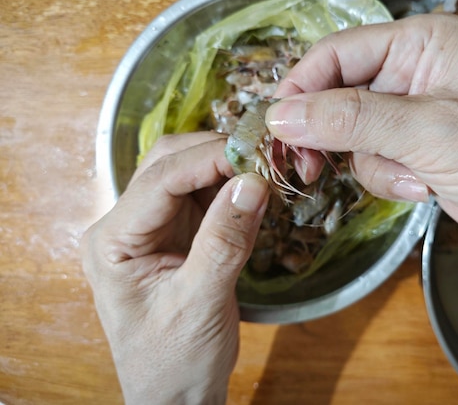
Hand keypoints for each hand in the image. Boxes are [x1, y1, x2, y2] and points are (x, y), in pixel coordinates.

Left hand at [81, 132, 268, 403]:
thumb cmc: (175, 359)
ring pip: (188, 173)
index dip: (208, 159)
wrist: (176, 394)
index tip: (256, 155)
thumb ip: (225, 240)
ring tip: (266, 169)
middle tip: (265, 157)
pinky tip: (255, 190)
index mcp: (114, 240)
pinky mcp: (177, 233)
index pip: (160, 179)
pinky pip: (204, 195)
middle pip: (168, 164)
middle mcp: (126, 224)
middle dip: (216, 154)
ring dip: (226, 167)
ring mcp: (152, 226)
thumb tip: (253, 182)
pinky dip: (231, 187)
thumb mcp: (201, 301)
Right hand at [268, 14, 457, 306]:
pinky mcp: (416, 150)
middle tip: (307, 166)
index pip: (339, 54)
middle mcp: (414, 72)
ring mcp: (414, 114)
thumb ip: (353, 120)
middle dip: (329, 134)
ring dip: (373, 164)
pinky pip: (374, 162)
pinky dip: (391, 180)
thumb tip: (282, 116)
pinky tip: (426, 188)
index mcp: (422, 43)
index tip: (276, 128)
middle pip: (339, 96)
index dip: (302, 89)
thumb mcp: (432, 130)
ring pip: (353, 136)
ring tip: (413, 177)